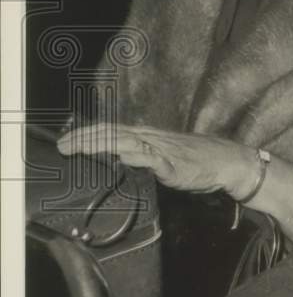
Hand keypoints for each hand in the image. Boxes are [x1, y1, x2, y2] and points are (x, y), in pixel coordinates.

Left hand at [57, 124, 259, 199]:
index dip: (87, 135)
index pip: (110, 131)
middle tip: (62, 145)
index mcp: (146, 136)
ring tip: (81, 148)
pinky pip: (153, 159)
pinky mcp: (174, 165)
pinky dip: (137, 156)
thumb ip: (140, 155)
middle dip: (85, 139)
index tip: (65, 142)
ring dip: (102, 144)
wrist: (226, 161)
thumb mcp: (162, 156)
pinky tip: (124, 157)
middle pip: (112, 134)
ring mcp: (162, 150)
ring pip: (127, 142)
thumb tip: (116, 157)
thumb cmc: (195, 160)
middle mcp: (151, 138)